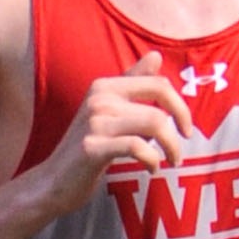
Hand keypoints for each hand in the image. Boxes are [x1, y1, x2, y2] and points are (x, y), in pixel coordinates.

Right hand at [36, 52, 196, 214]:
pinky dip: (152, 159)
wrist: (52, 182)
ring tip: (168, 162)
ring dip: (170, 148)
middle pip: (159, 107)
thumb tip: (156, 56)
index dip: (180, 106)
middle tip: (179, 153)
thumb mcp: (110, 111)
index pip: (158, 83)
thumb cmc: (88, 146)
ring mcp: (94, 122)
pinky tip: (151, 169)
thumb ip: (133, 84)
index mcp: (105, 85)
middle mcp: (99, 98)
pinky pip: (136, 146)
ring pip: (154, 123)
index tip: (185, 129)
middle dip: (178, 132)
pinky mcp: (91, 147)